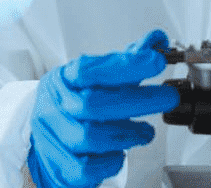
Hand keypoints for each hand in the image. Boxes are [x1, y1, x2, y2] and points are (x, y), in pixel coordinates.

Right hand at [27, 30, 179, 187]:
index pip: (89, 69)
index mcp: (63, 80)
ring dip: (128, 133)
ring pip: (89, 136)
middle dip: (137, 100)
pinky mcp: (59, 166)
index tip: (155, 60)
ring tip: (146, 131)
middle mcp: (55, 106)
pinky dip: (109, 161)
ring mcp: (54, 136)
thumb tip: (156, 40)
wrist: (43, 142)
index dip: (124, 65)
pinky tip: (120, 154)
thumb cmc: (73, 107)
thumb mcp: (94, 80)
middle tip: (167, 97)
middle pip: (93, 104)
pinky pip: (85, 168)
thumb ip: (125, 62)